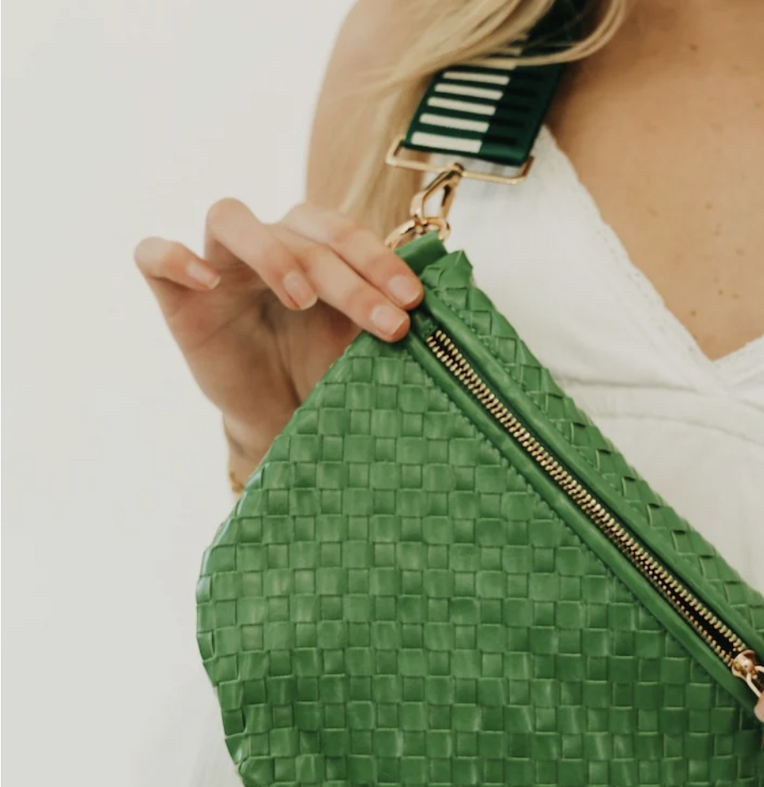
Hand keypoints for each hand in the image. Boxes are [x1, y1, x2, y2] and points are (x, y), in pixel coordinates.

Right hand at [134, 199, 423, 475]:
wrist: (281, 420)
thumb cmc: (321, 374)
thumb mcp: (359, 347)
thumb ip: (384, 316)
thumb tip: (436, 309)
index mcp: (315, 248)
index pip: (343, 231)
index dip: (380, 260)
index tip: (413, 301)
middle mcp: (268, 245)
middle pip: (300, 232)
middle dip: (350, 275)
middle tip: (387, 322)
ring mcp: (220, 265)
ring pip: (230, 217)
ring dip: (271, 252)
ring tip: (302, 299)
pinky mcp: (176, 295)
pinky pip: (154, 254)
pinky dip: (175, 257)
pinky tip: (207, 282)